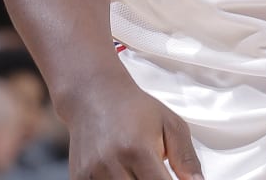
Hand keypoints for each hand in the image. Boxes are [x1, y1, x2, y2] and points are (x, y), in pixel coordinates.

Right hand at [63, 68, 203, 179]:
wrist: (93, 95)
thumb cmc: (136, 109)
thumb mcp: (170, 124)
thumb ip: (186, 159)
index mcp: (138, 150)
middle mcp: (112, 165)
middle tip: (157, 173)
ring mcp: (91, 175)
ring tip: (140, 172)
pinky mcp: (79, 179)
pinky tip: (124, 174)